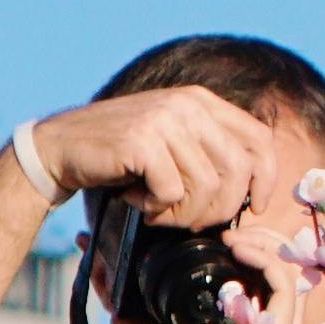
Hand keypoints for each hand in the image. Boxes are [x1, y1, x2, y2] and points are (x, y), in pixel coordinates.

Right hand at [30, 84, 285, 232]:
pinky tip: (136, 201)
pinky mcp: (143, 141)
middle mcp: (189, 105)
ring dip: (182, 213)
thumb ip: (209, 152)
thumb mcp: (172, 142)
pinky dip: (156, 209)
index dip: (265, 179)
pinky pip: (172, 193)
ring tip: (156, 210)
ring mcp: (165, 120)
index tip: (255, 207)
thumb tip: (256, 189)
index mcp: (203, 102)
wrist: (58, 148)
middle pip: (238, 170)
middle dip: (220, 208)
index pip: (260, 140)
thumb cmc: (120, 156)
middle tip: (191, 221)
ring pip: (206, 186)